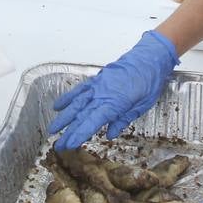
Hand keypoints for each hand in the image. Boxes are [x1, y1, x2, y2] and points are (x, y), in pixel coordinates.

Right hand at [49, 30, 177, 148]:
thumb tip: (110, 134)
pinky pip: (79, 89)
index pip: (92, 122)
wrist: (149, 57)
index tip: (68, 145)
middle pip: (81, 115)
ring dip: (64, 117)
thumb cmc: (150, 81)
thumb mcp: (142, 105)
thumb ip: (124, 119)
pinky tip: (58, 106)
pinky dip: (68, 97)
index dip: (79, 134)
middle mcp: (102, 94)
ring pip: (76, 103)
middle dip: (68, 131)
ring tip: (52, 129)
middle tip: (58, 145)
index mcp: (114, 103)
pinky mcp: (97, 78)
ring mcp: (97, 85)